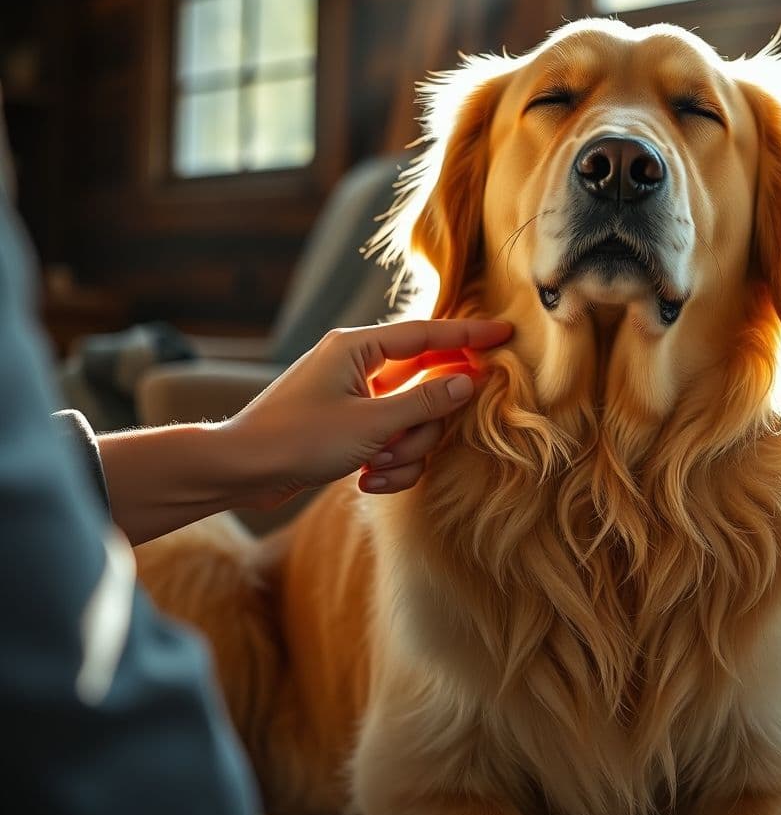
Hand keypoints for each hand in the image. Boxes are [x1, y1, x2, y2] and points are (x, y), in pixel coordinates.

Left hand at [100, 319, 511, 544]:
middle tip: (397, 448)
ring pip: (411, 420)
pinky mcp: (350, 427)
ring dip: (403, 452)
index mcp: (359, 348)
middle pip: (424, 387)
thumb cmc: (296, 439)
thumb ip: (424, 401)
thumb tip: (469, 380)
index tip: (506, 334)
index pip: (428, 334)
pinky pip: (391, 440)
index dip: (470, 336)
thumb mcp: (370, 424)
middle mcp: (358, 367)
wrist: (239, 472)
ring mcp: (355, 398)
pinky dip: (388, 463)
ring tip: (372, 470)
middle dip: (420, 427)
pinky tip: (366, 481)